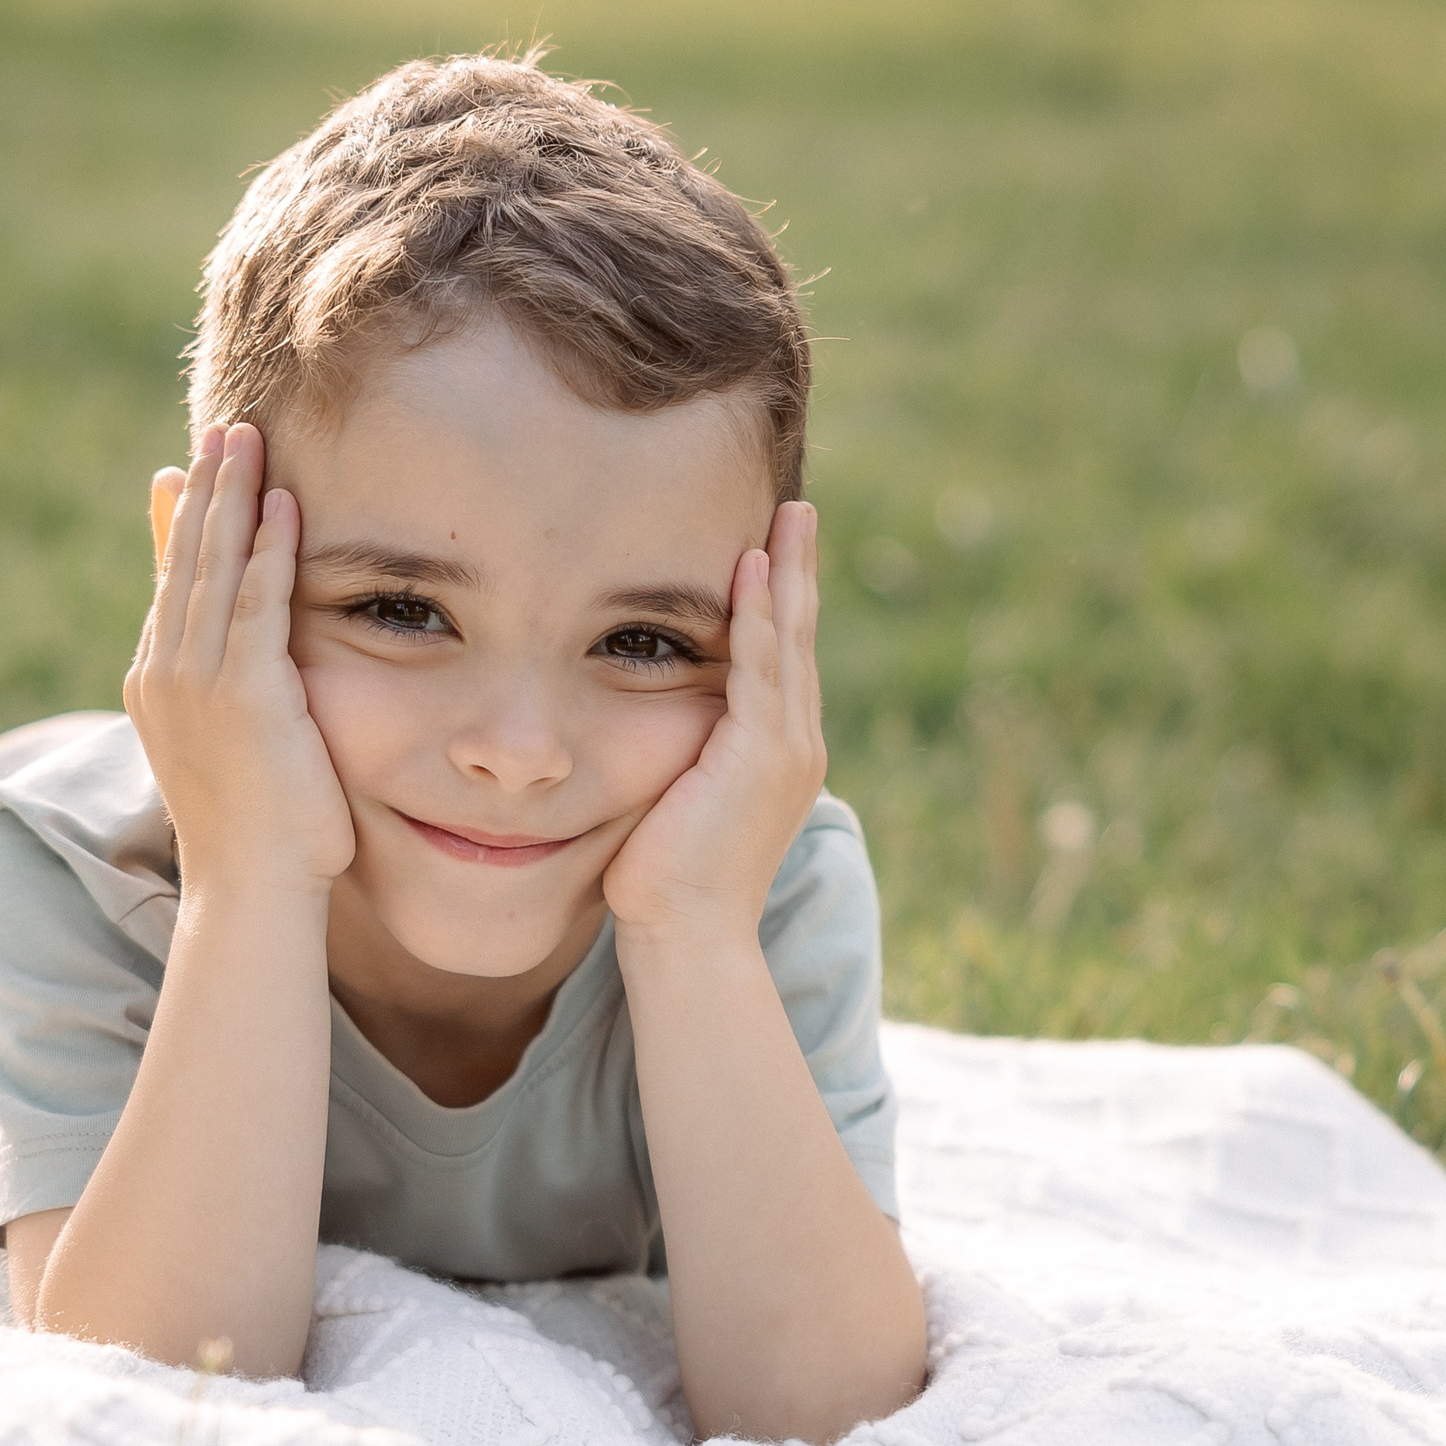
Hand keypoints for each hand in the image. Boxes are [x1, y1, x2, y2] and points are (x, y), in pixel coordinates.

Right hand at [127, 424, 352, 898]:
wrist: (249, 889)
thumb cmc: (257, 837)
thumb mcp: (233, 755)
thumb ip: (233, 702)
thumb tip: (248, 678)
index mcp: (158, 686)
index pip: (170, 586)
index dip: (181, 523)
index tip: (189, 470)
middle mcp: (165, 673)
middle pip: (184, 561)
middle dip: (206, 491)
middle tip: (223, 432)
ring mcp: (197, 681)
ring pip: (212, 568)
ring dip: (232, 499)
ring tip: (247, 441)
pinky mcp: (241, 692)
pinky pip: (255, 602)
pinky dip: (267, 550)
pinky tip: (281, 506)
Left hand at [604, 501, 826, 946]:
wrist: (688, 939)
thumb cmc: (668, 885)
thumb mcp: (677, 803)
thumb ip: (678, 758)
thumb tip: (644, 731)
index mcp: (778, 756)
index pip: (783, 660)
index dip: (782, 600)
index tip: (773, 545)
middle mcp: (796, 747)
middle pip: (801, 638)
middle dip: (799, 569)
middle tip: (797, 507)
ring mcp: (785, 752)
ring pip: (790, 643)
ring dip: (787, 574)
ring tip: (787, 517)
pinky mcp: (761, 757)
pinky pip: (761, 670)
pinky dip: (758, 617)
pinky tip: (751, 569)